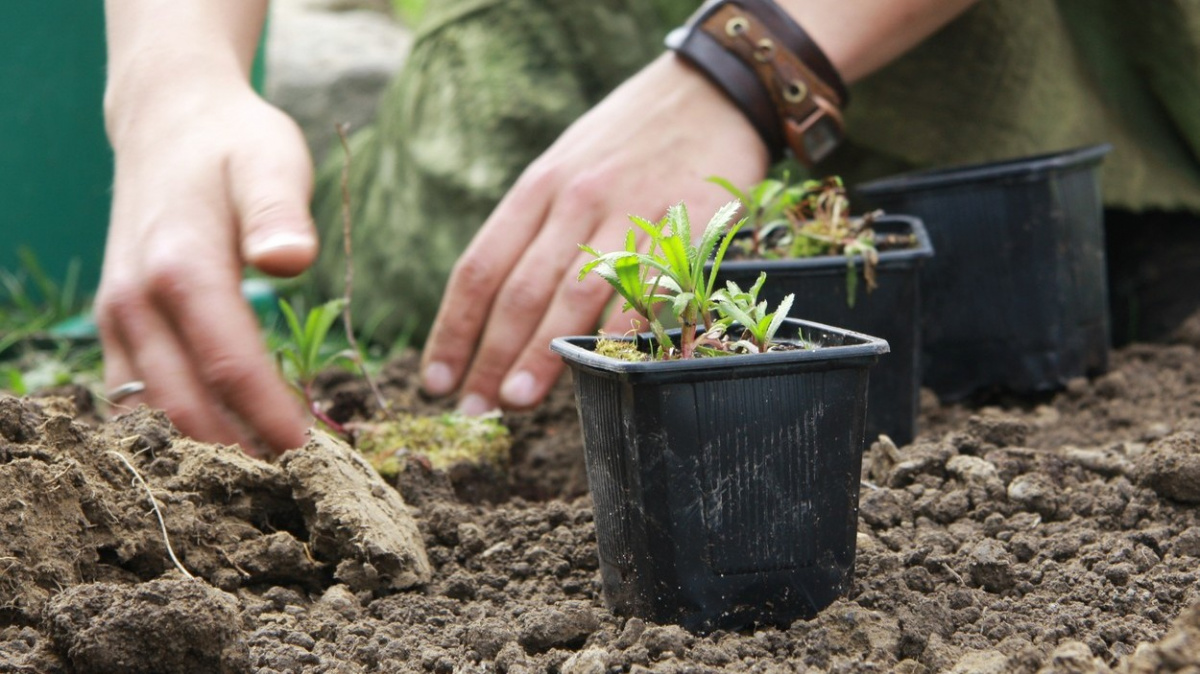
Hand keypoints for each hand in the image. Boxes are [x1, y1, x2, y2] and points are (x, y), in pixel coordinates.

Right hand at [97, 81, 315, 455]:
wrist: (167, 124)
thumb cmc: (233, 146)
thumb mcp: (270, 160)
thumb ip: (280, 212)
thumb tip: (292, 260)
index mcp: (179, 266)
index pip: (229, 364)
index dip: (271, 414)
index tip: (314, 454)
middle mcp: (135, 302)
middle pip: (186, 404)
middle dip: (241, 452)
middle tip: (299, 484)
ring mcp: (117, 320)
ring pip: (154, 413)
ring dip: (206, 451)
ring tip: (266, 481)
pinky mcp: (115, 330)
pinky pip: (137, 400)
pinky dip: (176, 431)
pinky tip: (225, 449)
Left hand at [420, 53, 769, 414]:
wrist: (710, 91)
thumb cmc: (630, 137)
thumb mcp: (566, 164)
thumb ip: (537, 225)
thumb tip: (499, 302)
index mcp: (537, 188)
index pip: (479, 268)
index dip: (453, 329)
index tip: (437, 378)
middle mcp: (573, 201)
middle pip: (519, 290)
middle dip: (489, 355)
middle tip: (473, 409)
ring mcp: (627, 214)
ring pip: (572, 295)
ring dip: (540, 354)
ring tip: (514, 400)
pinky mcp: (680, 227)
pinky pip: (644, 290)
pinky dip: (618, 334)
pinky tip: (597, 369)